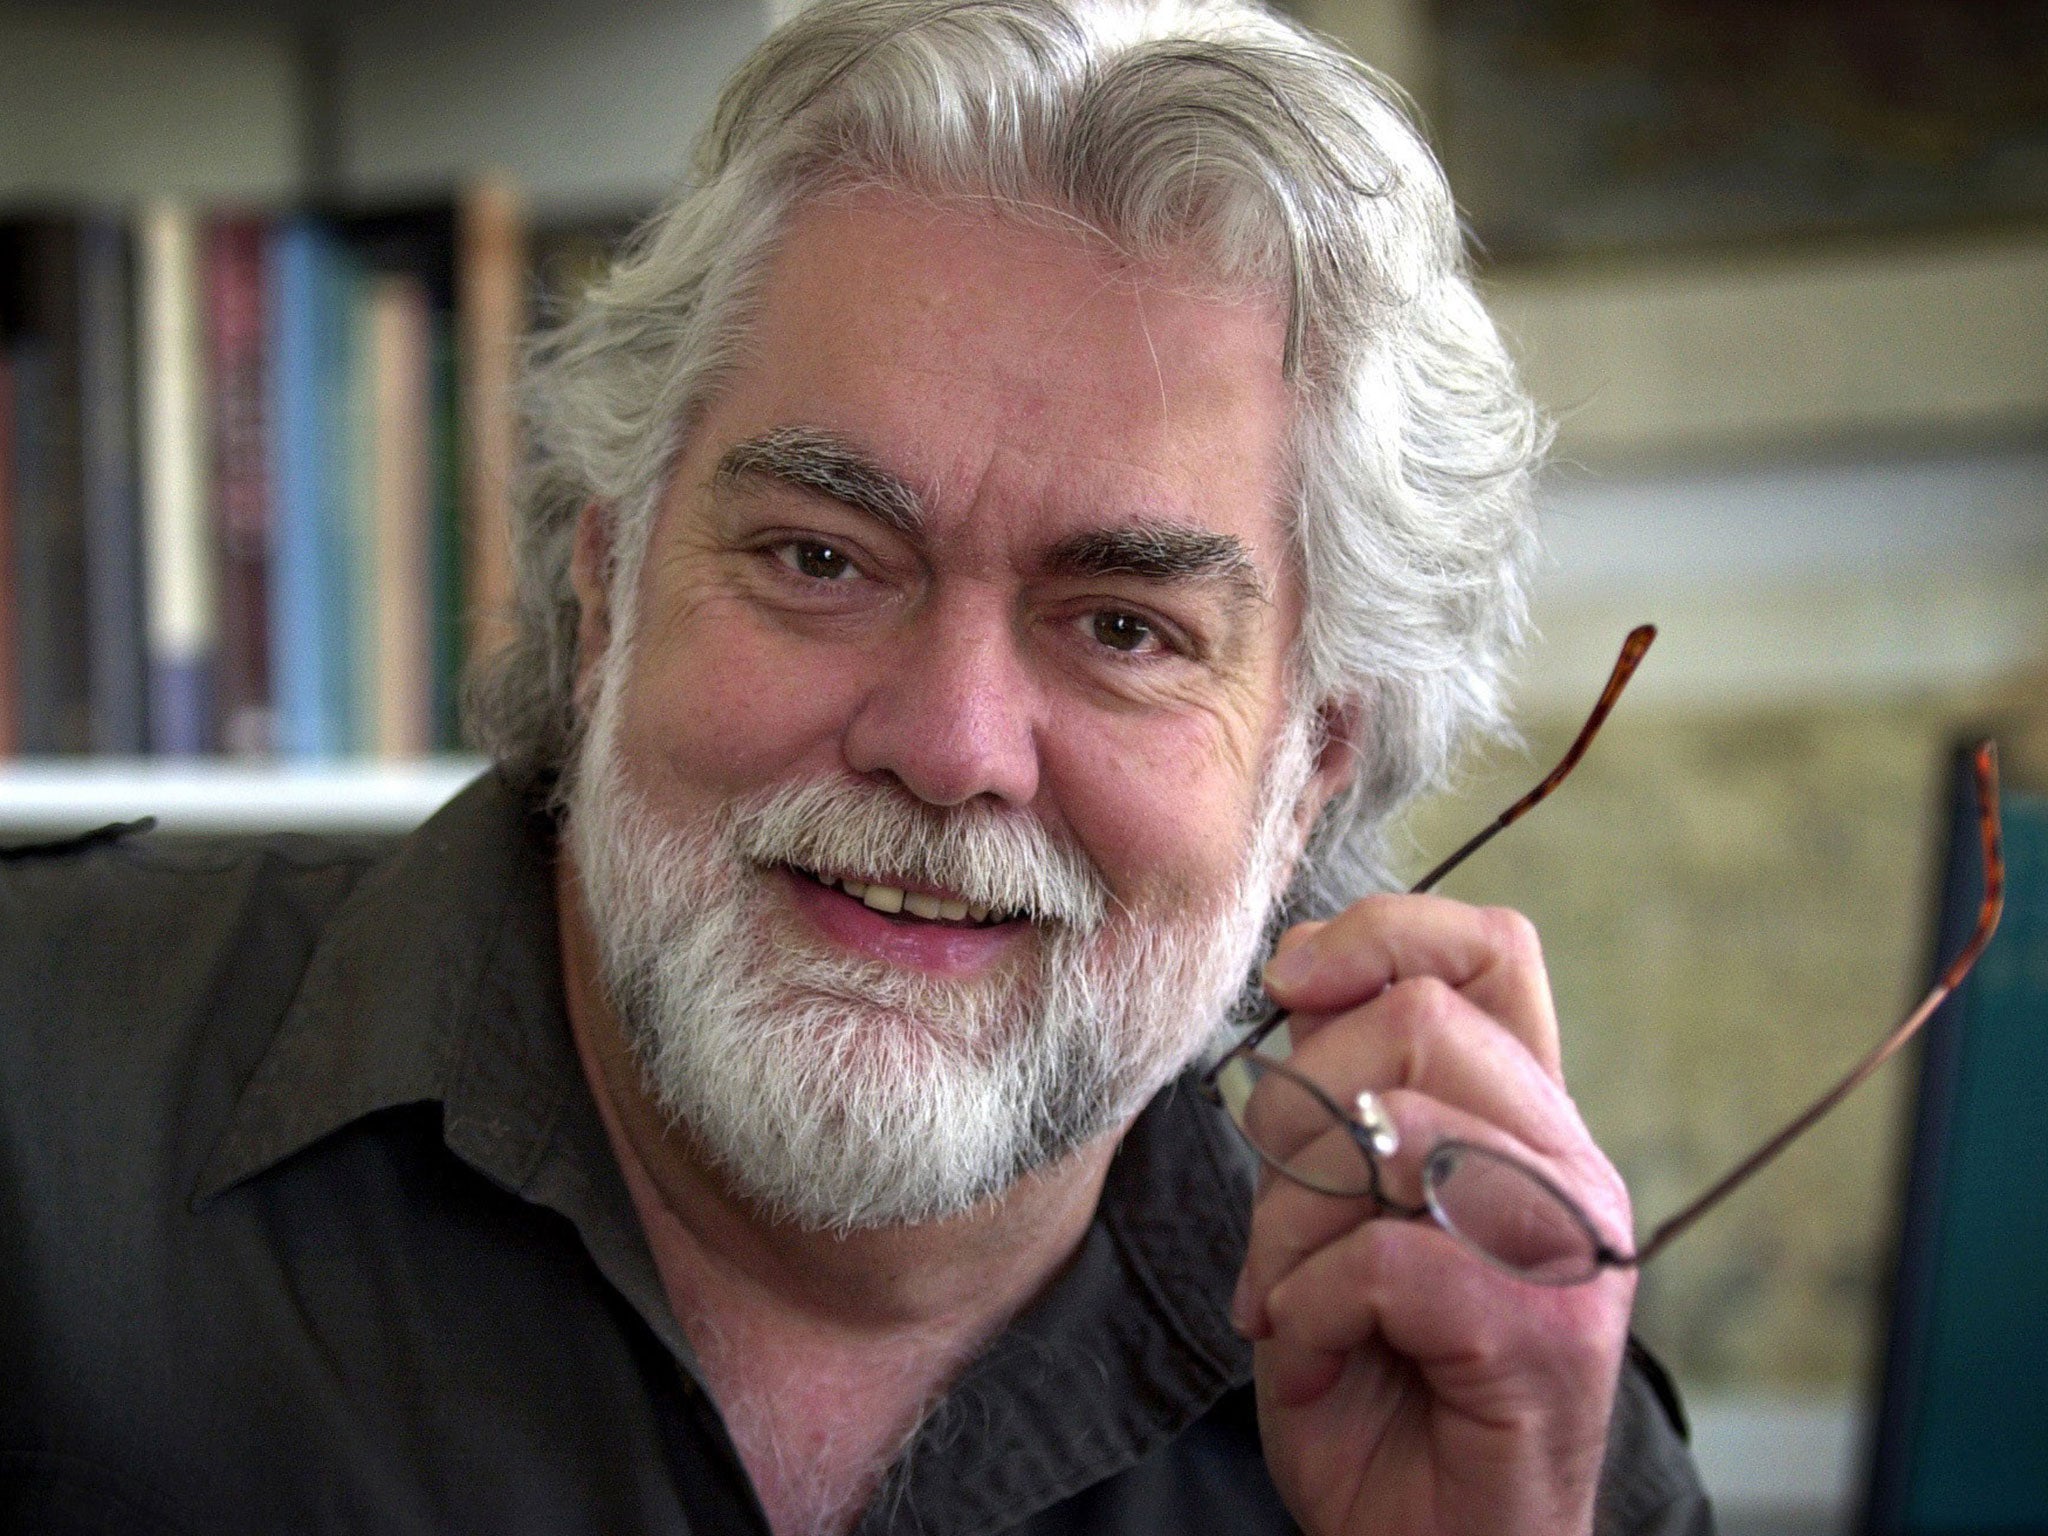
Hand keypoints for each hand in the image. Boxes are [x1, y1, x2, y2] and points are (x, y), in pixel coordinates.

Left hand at [1234, 895, 1634, 1535]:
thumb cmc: (1374, 1383)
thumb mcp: (1335, 1216)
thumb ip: (1340, 1104)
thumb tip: (1295, 973)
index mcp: (1525, 1123)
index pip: (1490, 951)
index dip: (1381, 932)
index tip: (1292, 981)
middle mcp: (1569, 1167)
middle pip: (1420, 1016)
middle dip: (1300, 1102)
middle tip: (1278, 1210)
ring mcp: (1571, 1250)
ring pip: (1395, 1126)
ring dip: (1292, 1224)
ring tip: (1290, 1300)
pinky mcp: (1543, 1335)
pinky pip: (1381, 1260)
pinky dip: (1310, 1309)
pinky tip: (1316, 1356)